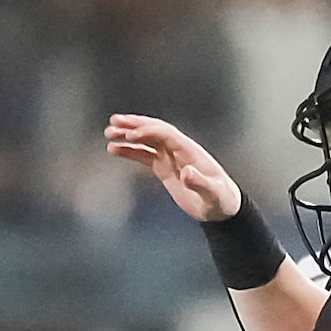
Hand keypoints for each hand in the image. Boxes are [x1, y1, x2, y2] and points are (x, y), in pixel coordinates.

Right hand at [104, 113, 241, 222]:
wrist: (221, 207)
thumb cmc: (220, 201)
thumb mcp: (213, 194)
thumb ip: (200, 183)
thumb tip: (187, 173)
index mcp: (190, 151)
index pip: (166, 134)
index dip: (149, 132)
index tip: (131, 135)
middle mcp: (179, 150)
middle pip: (154, 130)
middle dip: (134, 125)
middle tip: (114, 123)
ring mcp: (170, 158)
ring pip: (146, 141)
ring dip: (128, 136)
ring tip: (109, 134)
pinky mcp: (164, 168)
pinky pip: (144, 155)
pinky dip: (130, 151)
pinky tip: (115, 150)